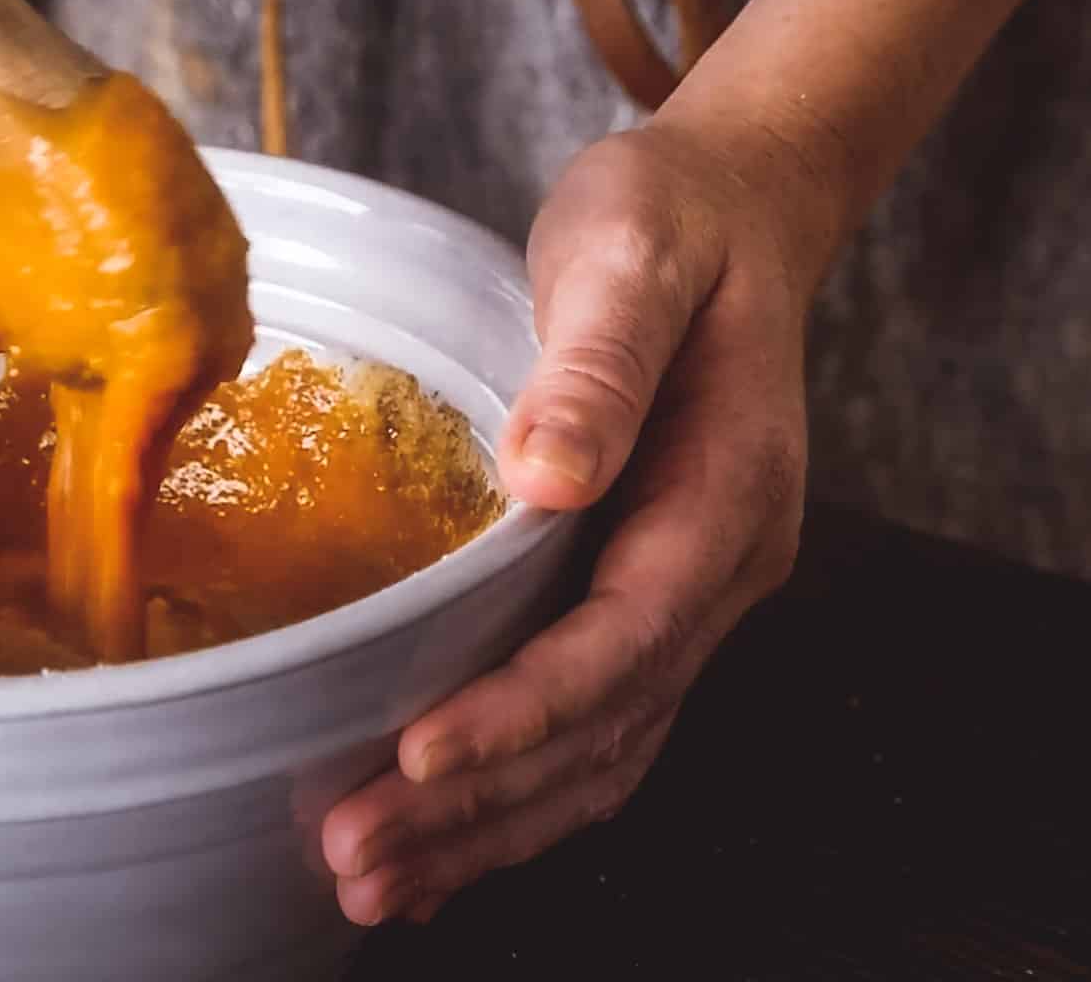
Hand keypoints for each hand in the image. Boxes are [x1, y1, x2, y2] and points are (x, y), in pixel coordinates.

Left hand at [321, 120, 823, 923]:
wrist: (733, 212)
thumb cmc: (674, 223)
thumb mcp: (633, 256)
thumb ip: (600, 365)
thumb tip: (549, 476)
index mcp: (728, 493)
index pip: (625, 635)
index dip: (525, 707)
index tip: (419, 754)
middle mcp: (721, 568)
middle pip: (607, 725)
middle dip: (483, 803)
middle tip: (357, 855)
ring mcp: (690, 590)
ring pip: (602, 748)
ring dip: (492, 825)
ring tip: (374, 878)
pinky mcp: (646, 592)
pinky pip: (595, 720)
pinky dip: (520, 789)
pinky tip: (446, 832)